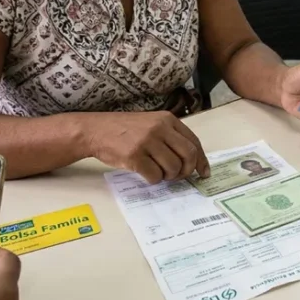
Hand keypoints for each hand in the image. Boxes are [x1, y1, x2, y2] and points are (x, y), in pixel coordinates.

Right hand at [85, 111, 209, 183]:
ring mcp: (147, 142)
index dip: (202, 160)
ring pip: (173, 168)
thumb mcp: (152, 124)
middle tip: (178, 176)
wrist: (95, 130)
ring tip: (159, 173)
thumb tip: (191, 160)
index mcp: (168, 120)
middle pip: (188, 155)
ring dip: (168, 176)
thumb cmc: (125, 130)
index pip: (194, 142)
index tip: (203, 173)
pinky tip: (147, 174)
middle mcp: (160, 128)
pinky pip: (155, 176)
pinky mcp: (135, 156)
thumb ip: (170, 137)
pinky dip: (154, 180)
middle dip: (187, 171)